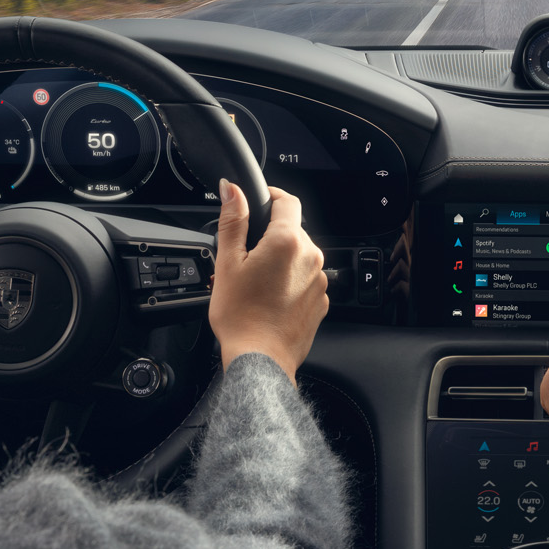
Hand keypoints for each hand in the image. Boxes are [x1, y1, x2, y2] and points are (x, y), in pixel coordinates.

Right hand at [207, 181, 327, 383]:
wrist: (260, 359)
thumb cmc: (241, 316)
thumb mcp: (227, 262)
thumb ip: (233, 220)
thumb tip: (232, 189)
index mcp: (288, 241)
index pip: (287, 200)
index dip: (271, 195)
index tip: (259, 200)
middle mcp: (311, 257)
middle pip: (292, 230)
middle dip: (270, 236)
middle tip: (246, 256)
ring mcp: (319, 280)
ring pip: (299, 255)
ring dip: (281, 260)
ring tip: (256, 282)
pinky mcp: (321, 300)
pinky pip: (306, 279)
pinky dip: (290, 281)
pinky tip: (270, 298)